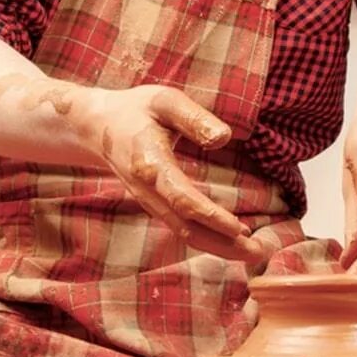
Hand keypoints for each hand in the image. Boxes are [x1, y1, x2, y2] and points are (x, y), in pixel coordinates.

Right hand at [68, 83, 266, 263]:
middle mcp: (148, 190)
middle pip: (186, 227)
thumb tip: (223, 138)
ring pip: (185, 233)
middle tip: (259, 254)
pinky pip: (182, 228)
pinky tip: (233, 242)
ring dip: (219, 247)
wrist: (96, 127)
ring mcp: (150, 201)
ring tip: (254, 254)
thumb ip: (194, 118)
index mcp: (150, 164)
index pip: (182, 198)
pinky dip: (208, 239)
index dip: (210, 215)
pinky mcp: (155, 204)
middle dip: (222, 243)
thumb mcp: (165, 101)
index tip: (239, 228)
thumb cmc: (136, 110)